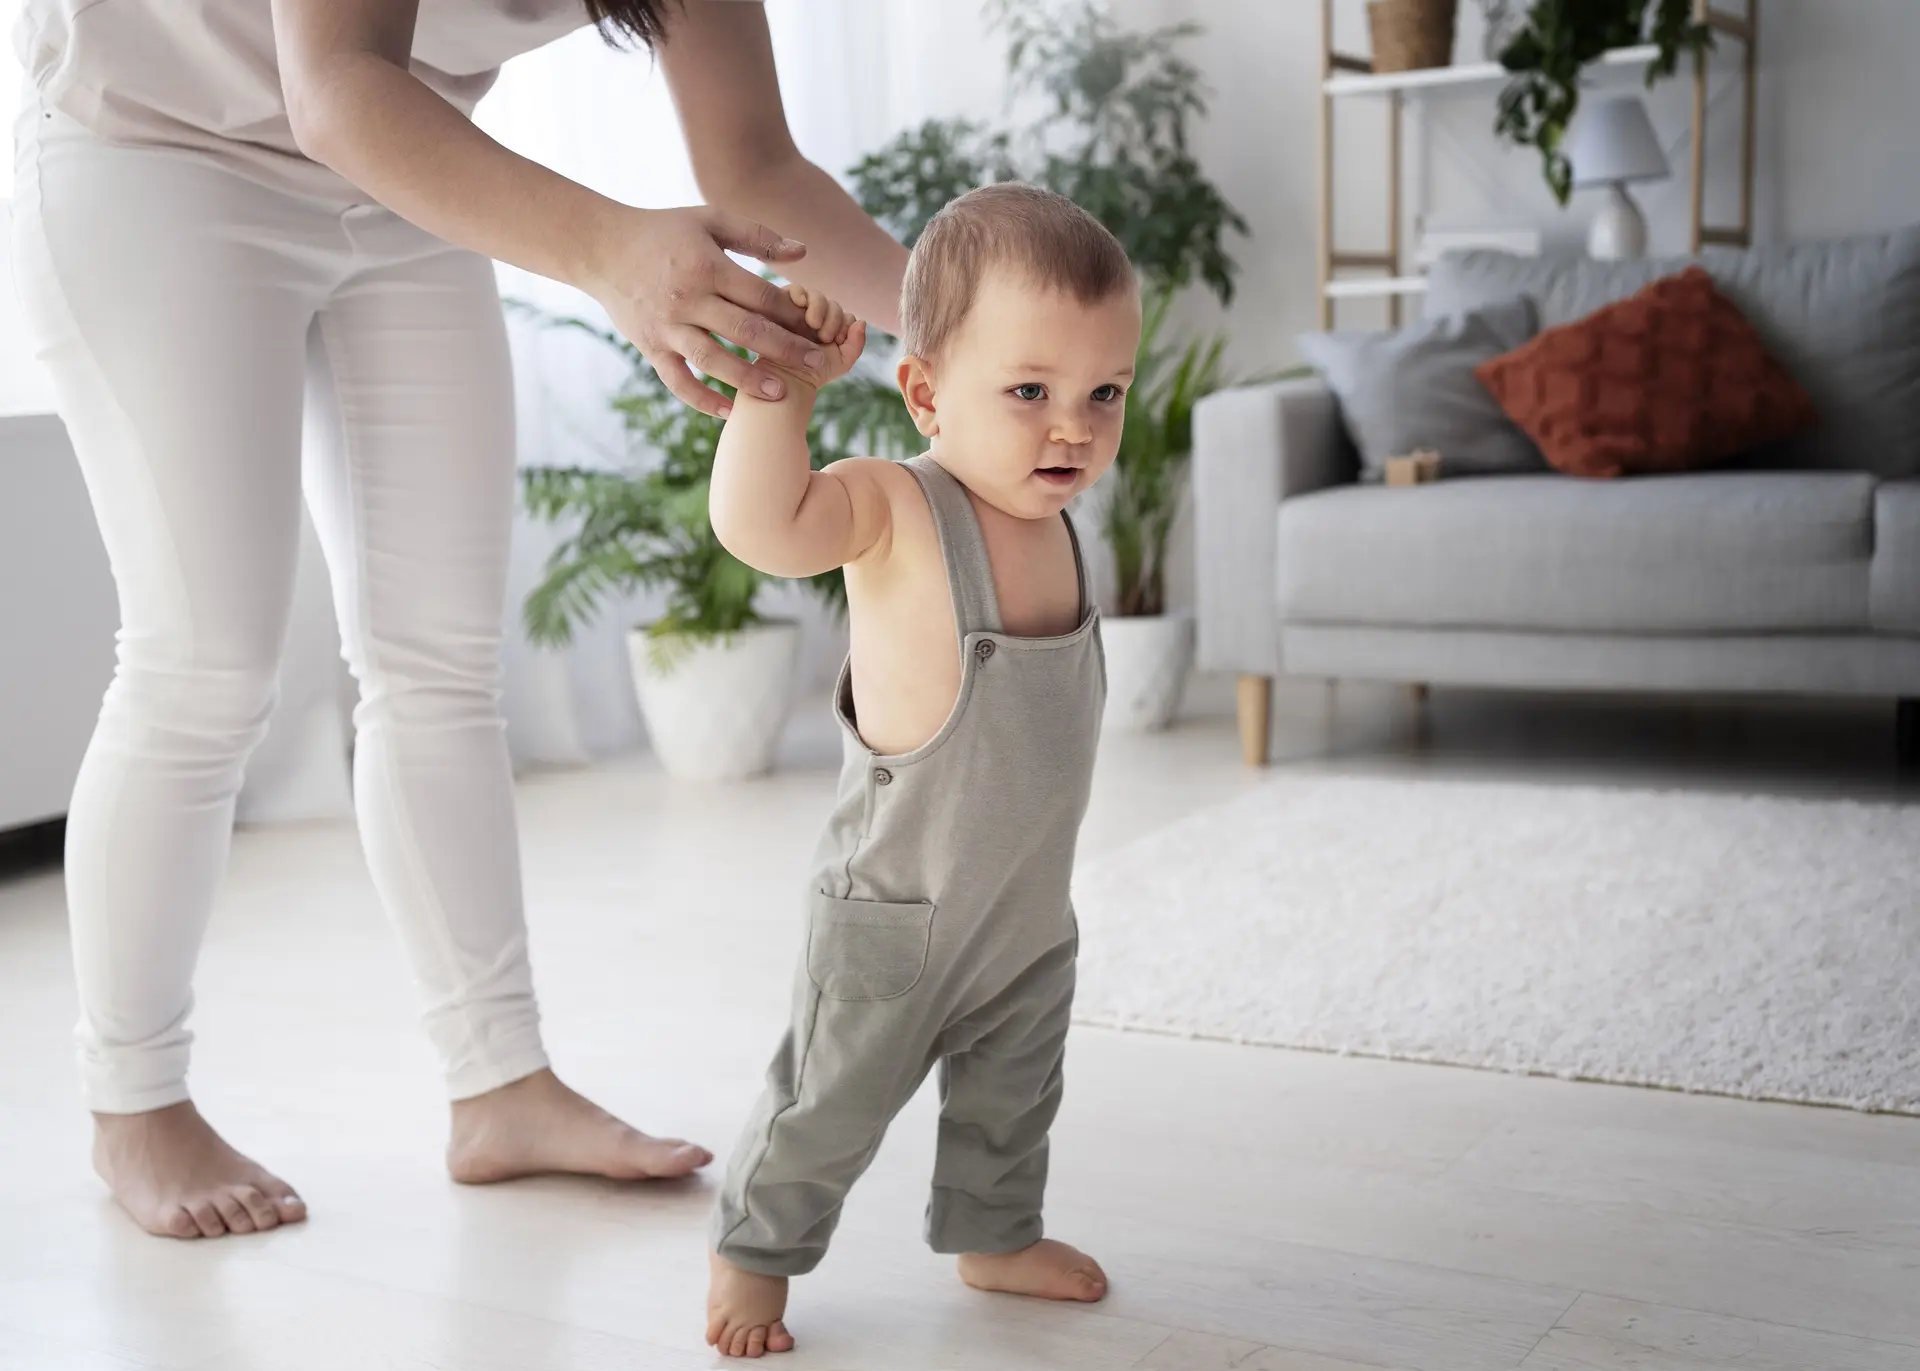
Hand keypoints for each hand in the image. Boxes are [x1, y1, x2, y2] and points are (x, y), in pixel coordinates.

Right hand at [584, 206, 831, 416]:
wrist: (602, 248)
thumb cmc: (664, 231)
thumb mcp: (710, 220)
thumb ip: (758, 236)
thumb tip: (803, 253)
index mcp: (708, 268)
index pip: (760, 296)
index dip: (792, 313)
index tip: (817, 328)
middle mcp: (688, 300)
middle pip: (745, 331)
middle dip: (785, 350)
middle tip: (817, 365)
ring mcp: (667, 327)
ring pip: (713, 360)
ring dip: (747, 379)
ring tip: (779, 394)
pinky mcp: (650, 347)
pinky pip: (678, 381)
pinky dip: (701, 399)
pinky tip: (728, 411)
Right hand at [774, 284, 865, 389]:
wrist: (784, 380)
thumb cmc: (811, 374)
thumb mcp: (840, 363)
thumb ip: (855, 345)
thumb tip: (862, 321)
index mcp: (830, 330)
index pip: (844, 316)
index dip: (844, 325)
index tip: (837, 341)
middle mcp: (815, 319)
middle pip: (831, 304)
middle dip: (833, 318)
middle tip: (825, 337)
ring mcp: (799, 312)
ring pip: (814, 295)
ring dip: (819, 306)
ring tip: (813, 324)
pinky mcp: (781, 306)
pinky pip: (793, 291)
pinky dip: (799, 292)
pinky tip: (801, 304)